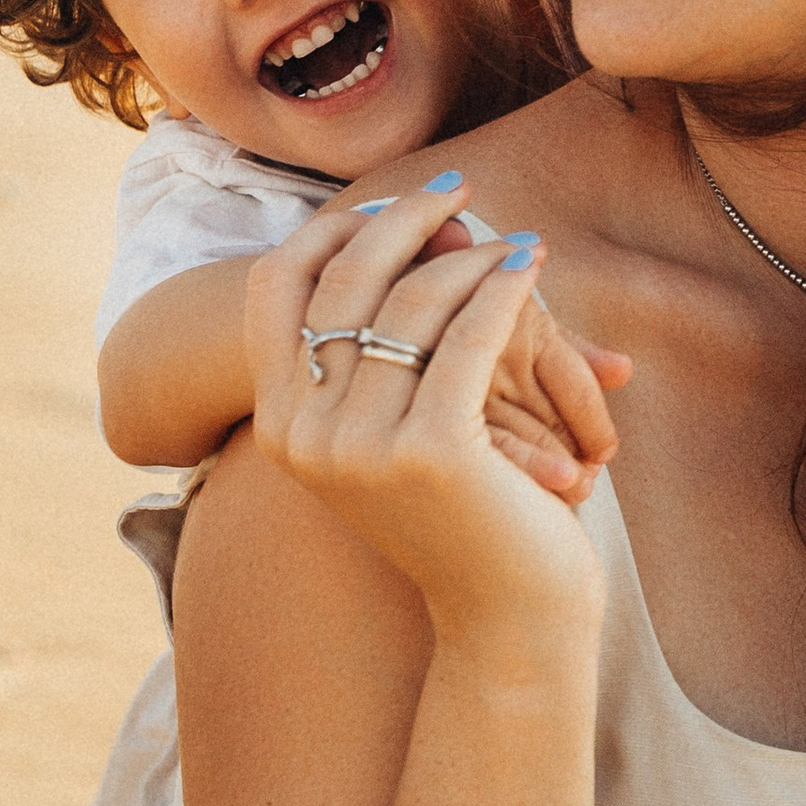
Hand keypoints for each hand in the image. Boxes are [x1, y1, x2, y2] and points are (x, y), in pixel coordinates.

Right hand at [248, 180, 605, 644]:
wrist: (508, 616)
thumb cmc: (462, 516)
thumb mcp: (394, 429)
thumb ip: (375, 351)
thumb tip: (391, 228)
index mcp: (280, 427)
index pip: (275, 287)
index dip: (329, 228)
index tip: (388, 198)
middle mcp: (304, 436)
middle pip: (344, 282)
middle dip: (404, 221)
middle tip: (457, 189)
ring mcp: (361, 446)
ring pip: (413, 304)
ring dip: (467, 255)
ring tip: (510, 240)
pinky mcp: (430, 451)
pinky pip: (468, 336)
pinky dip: (502, 290)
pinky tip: (530, 265)